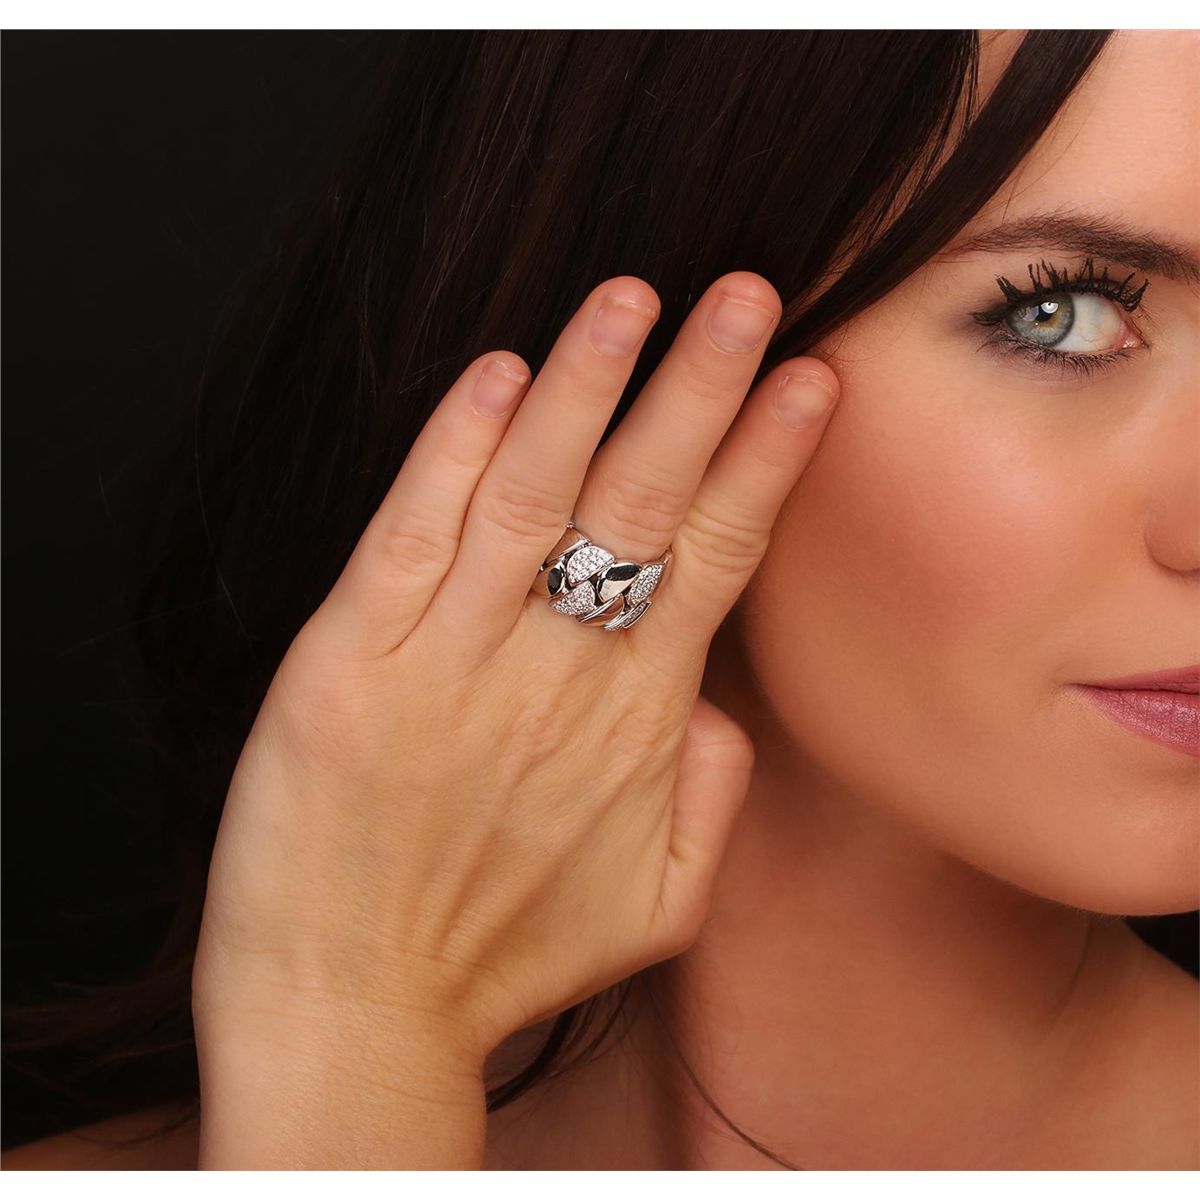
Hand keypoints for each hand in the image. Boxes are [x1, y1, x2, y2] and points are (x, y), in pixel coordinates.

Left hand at [191, 271, 838, 1166]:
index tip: (808, 379)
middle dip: (702, 390)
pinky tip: (498, 377)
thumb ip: (714, 797)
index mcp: (638, 719)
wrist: (354, 1011)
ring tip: (633, 299)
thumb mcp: (660, 902)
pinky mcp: (352, 658)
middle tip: (747, 296)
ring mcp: (451, 658)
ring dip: (586, 387)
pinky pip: (413, 534)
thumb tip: (724, 707)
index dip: (765, 460)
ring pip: (534, 494)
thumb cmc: (503, 954)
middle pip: (644, 502)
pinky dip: (453, 450)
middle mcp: (556, 673)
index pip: (719, 554)